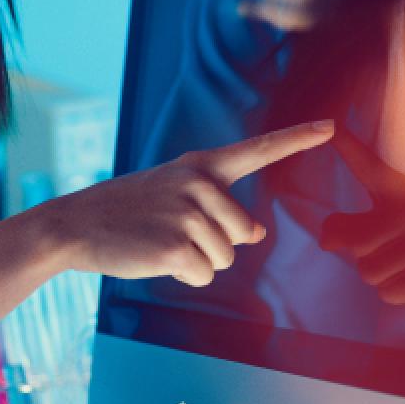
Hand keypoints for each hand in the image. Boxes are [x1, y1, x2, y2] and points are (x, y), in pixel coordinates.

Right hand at [40, 121, 334, 286]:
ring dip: (196, 263)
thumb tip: (256, 234)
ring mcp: (186, 215)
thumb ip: (216, 207)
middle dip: (213, 245)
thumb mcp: (169, 194)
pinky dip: (180, 276)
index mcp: (198, 167)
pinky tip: (152, 258)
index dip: (296, 139)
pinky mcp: (175, 247)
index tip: (331, 126)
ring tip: (157, 242)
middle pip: (243, 234)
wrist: (73, 224)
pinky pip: (201, 277)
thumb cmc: (124, 211)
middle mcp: (198, 184)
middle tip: (169, 232)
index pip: (256, 151)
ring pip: (224, 260)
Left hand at [321, 126, 404, 304]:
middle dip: (365, 249)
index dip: (350, 147)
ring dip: (384, 272)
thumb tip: (325, 243)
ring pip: (369, 270)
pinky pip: (389, 291)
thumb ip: (354, 227)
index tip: (333, 127)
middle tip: (395, 245)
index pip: (371, 167)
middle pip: (357, 241)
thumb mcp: (394, 220)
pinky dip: (400, 289)